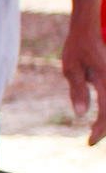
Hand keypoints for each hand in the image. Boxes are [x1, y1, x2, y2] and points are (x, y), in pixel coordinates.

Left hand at [62, 12, 105, 145]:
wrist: (89, 30)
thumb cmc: (77, 48)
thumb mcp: (71, 69)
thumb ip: (78, 91)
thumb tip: (80, 114)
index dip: (100, 130)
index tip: (90, 142)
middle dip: (105, 128)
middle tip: (92, 139)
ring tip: (95, 130)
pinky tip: (100, 118)